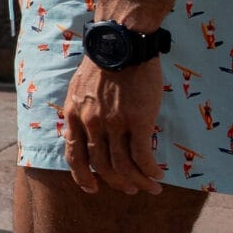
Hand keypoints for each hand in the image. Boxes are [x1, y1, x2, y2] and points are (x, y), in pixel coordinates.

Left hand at [57, 57, 165, 195]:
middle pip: (101, 165)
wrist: (122, 44)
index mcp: (75, 115)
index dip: (82, 176)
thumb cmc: (104, 62)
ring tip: (150, 188)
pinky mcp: (138, 120)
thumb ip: (79, 110)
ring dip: (137, 181)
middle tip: (130, 189)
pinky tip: (158, 175)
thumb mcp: (78, 87)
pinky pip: (142, 155)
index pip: (74, 155)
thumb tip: (78, 130)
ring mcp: (114, 123)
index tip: (92, 188)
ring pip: (123, 165)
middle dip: (116, 182)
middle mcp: (91, 124)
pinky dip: (150, 170)